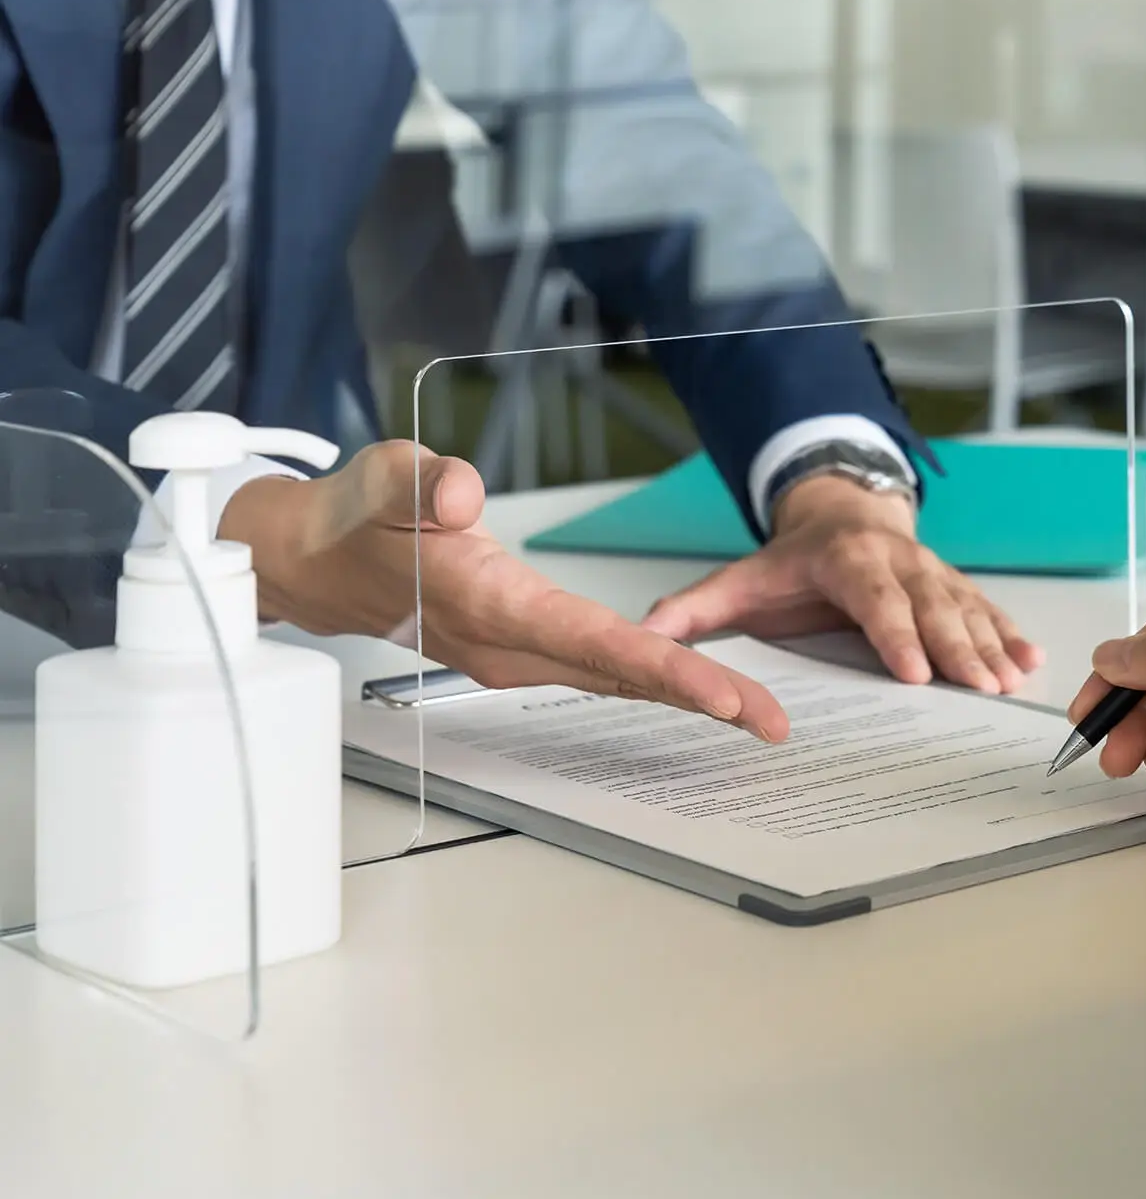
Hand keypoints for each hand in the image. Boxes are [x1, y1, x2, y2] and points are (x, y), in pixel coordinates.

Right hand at [220, 442, 787, 739]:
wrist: (320, 563)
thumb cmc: (358, 517)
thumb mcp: (384, 476)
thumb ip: (422, 483)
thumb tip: (460, 494)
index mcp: (489, 604)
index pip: (593, 641)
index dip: (664, 669)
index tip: (723, 694)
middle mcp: (508, 645)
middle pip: (619, 675)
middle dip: (701, 700)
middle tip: (772, 722)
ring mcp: (515, 657)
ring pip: (614, 681)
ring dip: (686, 698)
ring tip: (758, 714)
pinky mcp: (521, 652)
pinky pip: (600, 671)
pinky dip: (654, 682)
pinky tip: (700, 690)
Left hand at [642, 474, 1042, 693]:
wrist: (839, 513)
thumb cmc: (789, 562)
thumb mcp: (736, 579)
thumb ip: (692, 610)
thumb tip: (644, 636)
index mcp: (848, 559)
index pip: (876, 597)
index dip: (896, 633)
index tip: (915, 673)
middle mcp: (899, 560)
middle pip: (933, 605)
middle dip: (958, 648)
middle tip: (979, 689)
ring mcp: (932, 570)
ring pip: (966, 607)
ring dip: (990, 645)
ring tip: (1009, 683)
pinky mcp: (954, 584)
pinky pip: (986, 608)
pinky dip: (1009, 633)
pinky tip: (1030, 661)